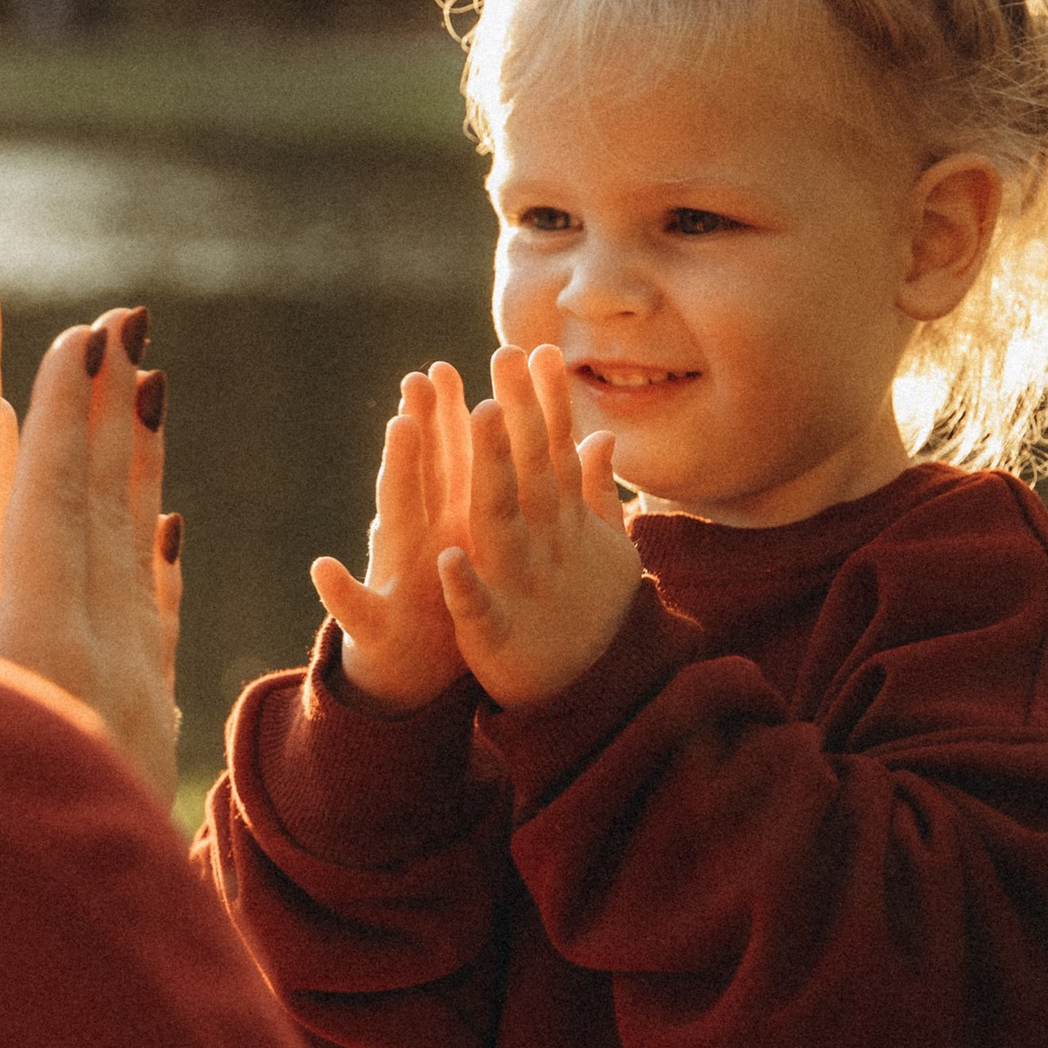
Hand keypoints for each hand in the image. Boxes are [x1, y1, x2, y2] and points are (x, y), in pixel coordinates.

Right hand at [0, 309, 180, 802]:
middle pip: (107, 515)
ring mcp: (133, 705)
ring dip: (137, 472)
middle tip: (126, 327)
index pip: (54, 510)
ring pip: (141, 560)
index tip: (82, 335)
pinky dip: (155, 565)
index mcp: (47, 657)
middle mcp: (106, 667)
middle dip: (110, 417)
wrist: (78, 1010)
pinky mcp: (139, 745)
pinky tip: (163, 536)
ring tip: (148, 396)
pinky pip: (157, 625)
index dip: (64, 419)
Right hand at [311, 363, 473, 710]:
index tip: (441, 368)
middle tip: (420, 379)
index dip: (443, 416)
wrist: (402, 679)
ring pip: (396, 524)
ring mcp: (391, 580)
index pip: (444, 462)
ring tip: (398, 430)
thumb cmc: (427, 600)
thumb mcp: (446, 544)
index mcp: (441, 525)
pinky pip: (358, 611)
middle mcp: (412, 543)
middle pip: (418, 479)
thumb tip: (464, 428)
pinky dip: (340, 592)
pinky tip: (323, 568)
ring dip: (398, 477)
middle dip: (421, 429)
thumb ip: (446, 490)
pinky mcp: (375, 628)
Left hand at [435, 346, 640, 709]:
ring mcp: (521, 589)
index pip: (555, 451)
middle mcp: (545, 547)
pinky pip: (477, 609)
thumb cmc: (587, 616)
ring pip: (501, 525)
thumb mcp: (599, 551)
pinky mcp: (495, 637)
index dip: (547, 402)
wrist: (590, 698)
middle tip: (503, 356)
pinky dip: (465, 587)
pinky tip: (446, 561)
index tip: (535, 349)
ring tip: (478, 420)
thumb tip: (601, 438)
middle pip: (529, 472)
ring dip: (491, 474)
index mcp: (562, 525)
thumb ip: (596, 493)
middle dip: (518, 414)